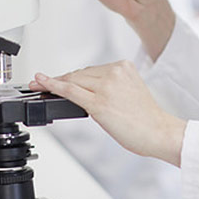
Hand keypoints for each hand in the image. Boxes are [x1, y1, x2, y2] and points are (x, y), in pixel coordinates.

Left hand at [29, 61, 186, 166]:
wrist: (158, 132)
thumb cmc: (146, 118)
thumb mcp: (130, 92)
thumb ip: (110, 85)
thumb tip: (85, 89)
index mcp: (124, 67)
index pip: (90, 70)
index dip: (71, 75)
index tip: (56, 77)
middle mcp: (115, 72)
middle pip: (80, 74)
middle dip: (61, 80)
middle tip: (42, 83)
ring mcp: (106, 86)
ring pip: (73, 80)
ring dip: (55, 83)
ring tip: (39, 85)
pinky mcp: (99, 102)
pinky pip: (70, 91)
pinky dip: (53, 86)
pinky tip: (41, 84)